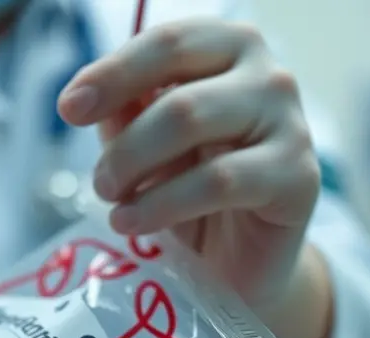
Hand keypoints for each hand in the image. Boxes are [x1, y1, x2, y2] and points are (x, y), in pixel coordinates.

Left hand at [57, 19, 320, 303]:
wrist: (238, 261)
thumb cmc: (191, 191)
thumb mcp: (146, 145)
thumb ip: (124, 111)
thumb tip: (87, 96)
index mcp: (229, 49)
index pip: (167, 43)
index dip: (113, 73)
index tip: (69, 109)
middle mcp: (269, 76)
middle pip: (178, 92)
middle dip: (125, 142)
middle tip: (100, 182)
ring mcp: (290, 124)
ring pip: (194, 124)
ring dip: (137, 167)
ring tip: (113, 204)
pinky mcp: (300, 178)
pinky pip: (219, 182)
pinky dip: (163, 204)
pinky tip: (134, 222)